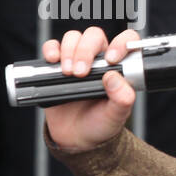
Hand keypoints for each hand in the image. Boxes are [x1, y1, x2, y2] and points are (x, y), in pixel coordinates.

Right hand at [41, 26, 139, 152]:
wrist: (78, 139)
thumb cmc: (101, 125)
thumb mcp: (117, 115)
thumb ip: (122, 98)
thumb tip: (114, 77)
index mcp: (118, 68)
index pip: (125, 41)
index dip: (120, 43)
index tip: (112, 59)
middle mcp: (98, 61)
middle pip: (93, 36)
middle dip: (85, 50)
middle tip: (81, 73)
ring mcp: (77, 61)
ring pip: (73, 38)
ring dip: (68, 51)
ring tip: (68, 72)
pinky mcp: (57, 67)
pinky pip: (52, 47)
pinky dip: (50, 49)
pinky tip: (53, 61)